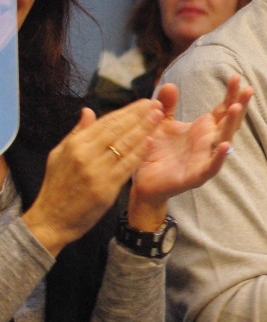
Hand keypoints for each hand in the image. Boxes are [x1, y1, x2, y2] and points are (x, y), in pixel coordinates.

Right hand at [22, 100, 163, 255]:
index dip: (127, 111)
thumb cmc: (57, 186)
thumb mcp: (59, 154)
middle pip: (118, 129)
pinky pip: (126, 166)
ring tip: (159, 117)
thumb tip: (88, 111)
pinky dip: (139, 153)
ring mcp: (96, 171)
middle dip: (140, 115)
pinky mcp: (105, 188)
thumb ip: (77, 132)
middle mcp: (85, 155)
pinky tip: (151, 141)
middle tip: (157, 105)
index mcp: (75, 144)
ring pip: (124, 145)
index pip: (106, 122)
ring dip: (144, 129)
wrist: (51, 219)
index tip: (144, 102)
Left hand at [127, 75, 252, 229]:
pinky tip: (226, 146)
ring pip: (224, 140)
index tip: (237, 77)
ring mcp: (205, 159)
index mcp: (203, 130)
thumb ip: (166, 106)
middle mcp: (208, 143)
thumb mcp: (161, 124)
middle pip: (229, 122)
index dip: (230, 94)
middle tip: (248, 89)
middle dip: (239, 106)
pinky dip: (219, 157)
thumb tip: (171, 84)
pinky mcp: (195, 176)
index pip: (222, 109)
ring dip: (231, 125)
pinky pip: (211, 167)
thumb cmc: (156, 152)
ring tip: (236, 108)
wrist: (143, 182)